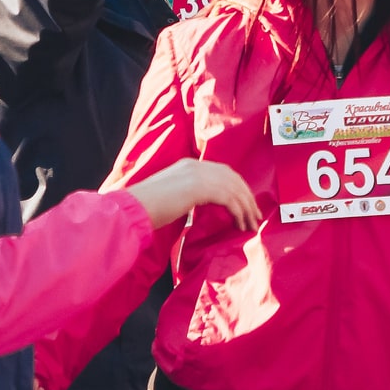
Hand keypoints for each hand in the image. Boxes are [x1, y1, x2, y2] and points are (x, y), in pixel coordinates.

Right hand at [123, 158, 259, 229]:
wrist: (134, 208)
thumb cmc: (146, 206)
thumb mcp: (172, 194)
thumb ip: (188, 193)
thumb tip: (199, 203)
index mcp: (189, 165)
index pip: (223, 172)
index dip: (237, 187)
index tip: (246, 203)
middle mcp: (196, 166)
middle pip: (233, 178)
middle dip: (247, 196)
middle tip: (256, 214)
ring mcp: (198, 174)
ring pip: (234, 189)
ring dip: (246, 208)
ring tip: (252, 224)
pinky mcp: (201, 188)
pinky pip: (229, 199)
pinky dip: (239, 212)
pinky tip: (241, 223)